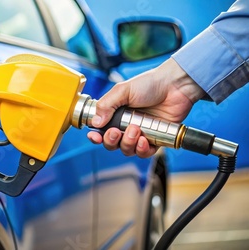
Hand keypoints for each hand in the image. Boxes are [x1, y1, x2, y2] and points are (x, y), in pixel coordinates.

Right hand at [87, 58, 205, 157]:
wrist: (175, 85)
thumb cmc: (150, 84)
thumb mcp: (122, 90)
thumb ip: (106, 105)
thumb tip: (95, 122)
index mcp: (115, 114)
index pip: (101, 130)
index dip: (96, 136)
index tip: (95, 136)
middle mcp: (126, 125)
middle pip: (112, 144)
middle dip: (111, 141)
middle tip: (117, 131)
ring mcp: (140, 133)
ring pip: (127, 150)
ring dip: (128, 144)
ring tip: (135, 130)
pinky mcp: (155, 139)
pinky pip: (145, 153)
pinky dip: (142, 150)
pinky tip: (144, 140)